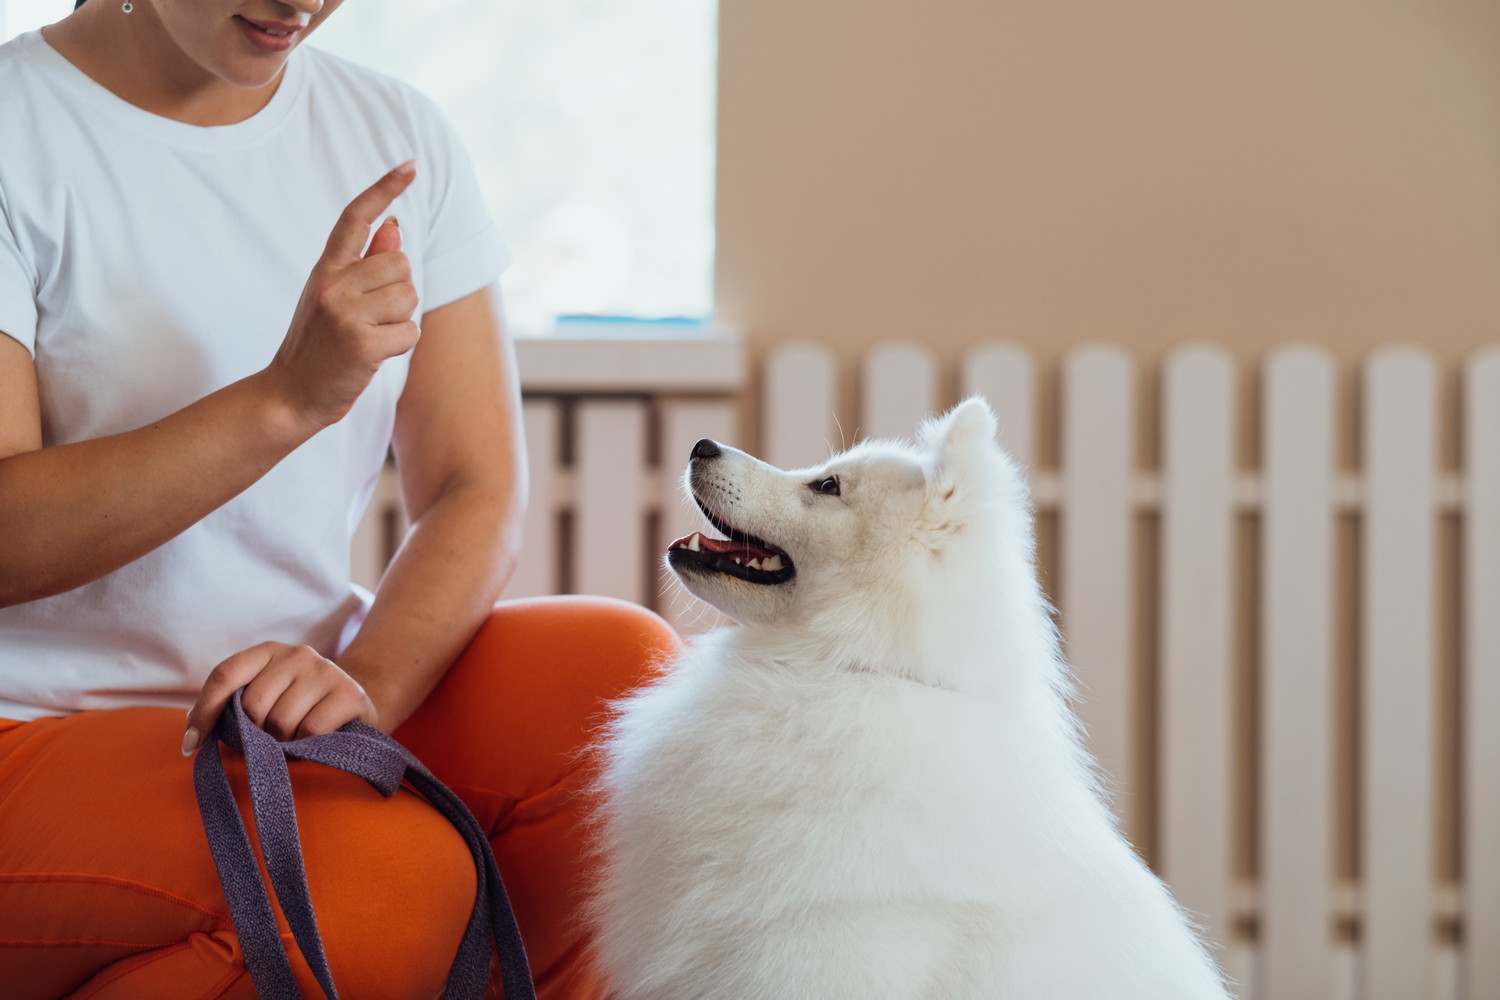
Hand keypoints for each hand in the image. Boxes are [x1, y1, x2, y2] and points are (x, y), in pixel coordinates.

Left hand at [182, 642, 379, 755]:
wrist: (356, 705)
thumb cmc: (299, 708)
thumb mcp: (267, 697)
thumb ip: (234, 709)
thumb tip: (193, 738)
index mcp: (269, 652)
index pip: (225, 675)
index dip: (204, 712)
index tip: (191, 745)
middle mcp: (297, 654)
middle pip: (253, 705)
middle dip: (255, 733)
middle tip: (268, 741)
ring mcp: (325, 671)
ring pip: (281, 721)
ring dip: (282, 743)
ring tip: (292, 741)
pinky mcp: (349, 694)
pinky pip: (310, 730)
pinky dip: (305, 746)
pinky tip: (312, 743)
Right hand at [265, 160, 421, 429]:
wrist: (290, 394)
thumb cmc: (319, 345)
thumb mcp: (335, 297)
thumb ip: (364, 264)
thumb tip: (395, 227)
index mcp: (325, 268)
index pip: (355, 217)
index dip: (384, 188)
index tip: (412, 165)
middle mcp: (332, 283)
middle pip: (401, 263)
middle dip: (399, 292)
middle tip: (370, 319)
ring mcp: (344, 312)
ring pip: (410, 297)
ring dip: (401, 321)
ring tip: (369, 337)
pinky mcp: (361, 342)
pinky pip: (411, 331)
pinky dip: (401, 346)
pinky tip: (374, 355)